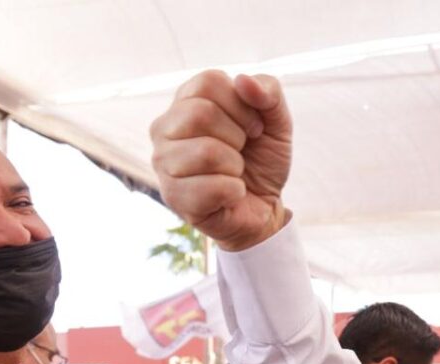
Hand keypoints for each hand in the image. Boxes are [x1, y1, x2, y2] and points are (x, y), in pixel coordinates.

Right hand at [151, 71, 292, 250]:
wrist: (263, 207)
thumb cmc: (261, 160)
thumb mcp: (276, 122)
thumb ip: (269, 92)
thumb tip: (243, 79)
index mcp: (186, 101)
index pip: (208, 82)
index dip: (242, 105)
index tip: (252, 128)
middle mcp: (165, 128)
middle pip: (200, 113)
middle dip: (237, 136)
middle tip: (242, 152)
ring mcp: (163, 163)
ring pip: (206, 152)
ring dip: (235, 166)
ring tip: (234, 173)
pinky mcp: (173, 196)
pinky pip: (212, 187)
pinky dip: (235, 192)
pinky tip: (230, 194)